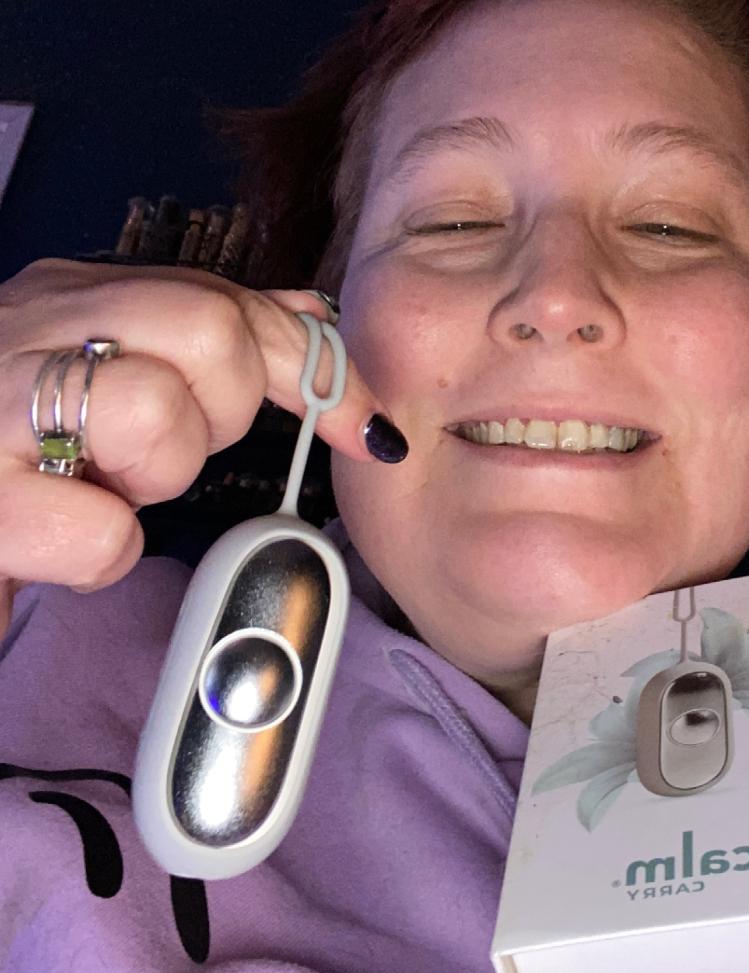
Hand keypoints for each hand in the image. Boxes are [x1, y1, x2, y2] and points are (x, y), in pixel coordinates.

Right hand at [0, 259, 387, 636]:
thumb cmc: (20, 451)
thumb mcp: (111, 373)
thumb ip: (206, 341)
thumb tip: (313, 317)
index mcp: (74, 297)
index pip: (232, 304)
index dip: (318, 370)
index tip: (365, 430)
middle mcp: (29, 325)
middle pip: (209, 335)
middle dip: (223, 415)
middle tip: (164, 456)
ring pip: (156, 412)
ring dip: (155, 477)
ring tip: (100, 486)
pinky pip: (103, 530)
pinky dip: (100, 550)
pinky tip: (60, 537)